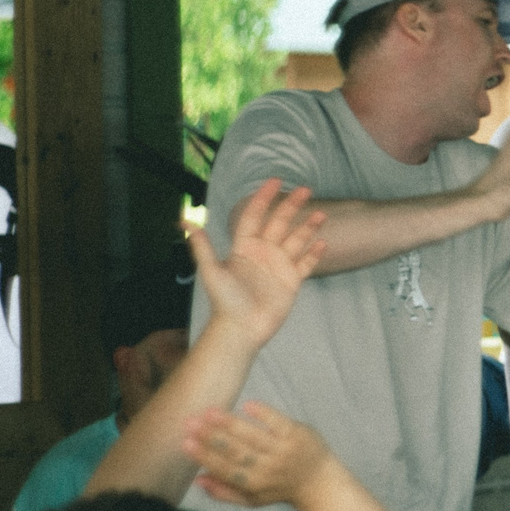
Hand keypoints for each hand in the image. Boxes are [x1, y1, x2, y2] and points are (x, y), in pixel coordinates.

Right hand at [186, 401, 336, 508]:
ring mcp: (284, 450)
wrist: (320, 483)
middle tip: (190, 422)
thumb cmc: (279, 489)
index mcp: (255, 484)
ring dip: (230, 424)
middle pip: (236, 452)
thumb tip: (196, 479)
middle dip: (211, 437)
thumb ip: (223, 492)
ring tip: (209, 412)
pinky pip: (278, 423)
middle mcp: (269, 468)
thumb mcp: (252, 498)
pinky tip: (246, 405)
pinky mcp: (297, 435)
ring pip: (253, 436)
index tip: (185, 443)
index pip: (225, 469)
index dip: (204, 457)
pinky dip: (263, 414)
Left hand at [190, 179, 326, 347]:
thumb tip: (185, 222)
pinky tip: (324, 243)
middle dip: (292, 206)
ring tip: (322, 215)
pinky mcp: (291, 281)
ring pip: (297, 240)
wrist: (241, 328)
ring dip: (309, 226)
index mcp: (245, 247)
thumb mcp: (211, 272)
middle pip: (280, 223)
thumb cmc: (225, 301)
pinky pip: (306, 263)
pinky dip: (315, 253)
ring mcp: (279, 266)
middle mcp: (263, 253)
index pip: (255, 216)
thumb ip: (202, 247)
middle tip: (306, 190)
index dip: (264, 198)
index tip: (275, 181)